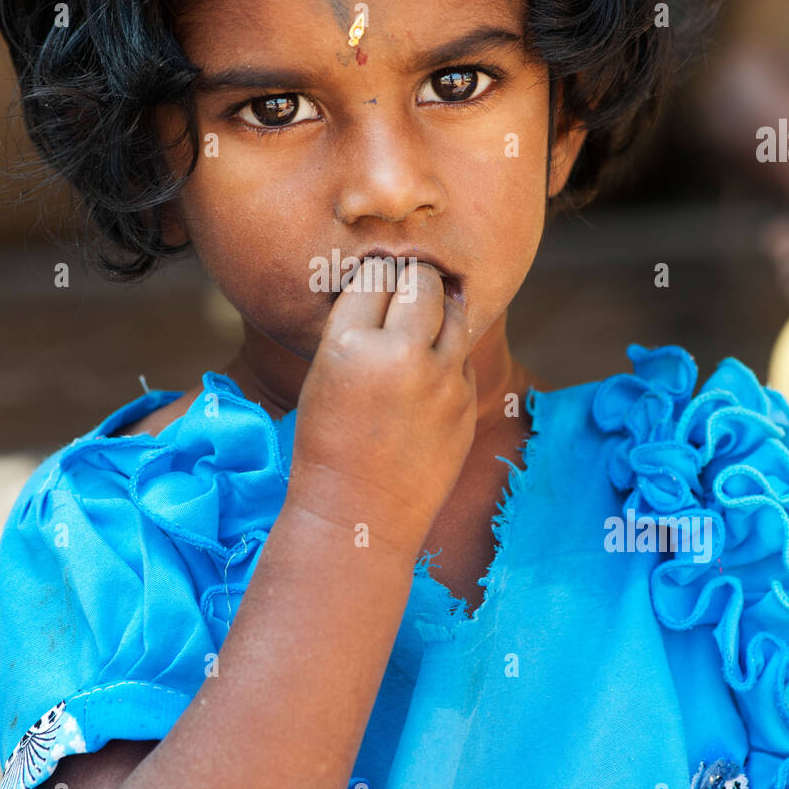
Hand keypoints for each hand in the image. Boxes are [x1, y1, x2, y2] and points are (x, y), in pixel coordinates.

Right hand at [285, 259, 477, 556]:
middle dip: (415, 278)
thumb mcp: (323, 374)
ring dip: (439, 307)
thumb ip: (356, 329)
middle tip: (407, 287)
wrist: (358, 513)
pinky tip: (429, 370)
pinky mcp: (465, 402)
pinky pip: (461, 355)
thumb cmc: (327, 443)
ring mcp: (440, 380)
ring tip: (424, 317)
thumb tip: (393, 282)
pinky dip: (448, 353)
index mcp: (349, 344)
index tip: (376, 281)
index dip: (375, 276)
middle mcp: (400, 354)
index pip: (375, 275)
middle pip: (422, 280)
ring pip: (453, 310)